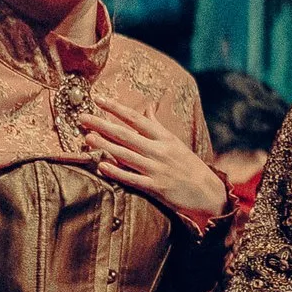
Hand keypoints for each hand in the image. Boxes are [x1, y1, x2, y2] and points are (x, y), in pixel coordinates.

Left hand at [85, 94, 229, 228]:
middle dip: (103, 125)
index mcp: (165, 137)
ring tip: (88, 138)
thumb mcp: (176, 142)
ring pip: (127, 155)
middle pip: (127, 135)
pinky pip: (133, 179)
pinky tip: (102, 166)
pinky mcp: (157, 188)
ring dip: (106, 146)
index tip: (98, 99)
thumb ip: (157, 126)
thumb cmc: (190, 166)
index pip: (136, 119)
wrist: (209, 192)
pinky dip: (117, 172)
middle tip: (82, 117)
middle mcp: (160, 151)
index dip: (116, 108)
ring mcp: (157, 169)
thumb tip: (148, 107)